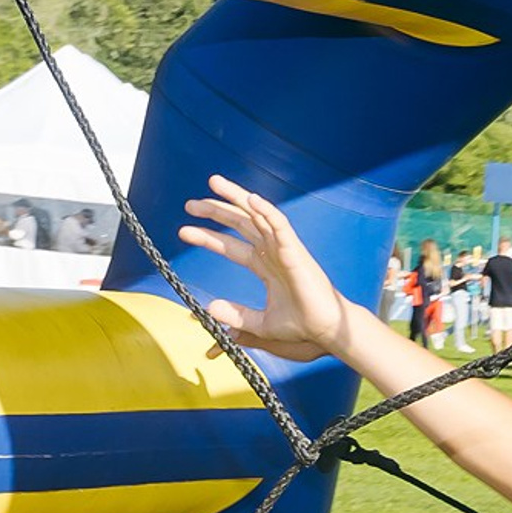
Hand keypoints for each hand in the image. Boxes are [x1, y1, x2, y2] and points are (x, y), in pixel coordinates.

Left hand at [176, 175, 355, 363]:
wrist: (326, 330)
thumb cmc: (302, 324)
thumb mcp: (262, 324)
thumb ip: (237, 316)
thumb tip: (210, 308)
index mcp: (265, 266)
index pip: (231, 246)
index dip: (208, 237)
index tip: (184, 231)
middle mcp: (273, 252)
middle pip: (240, 223)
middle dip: (215, 211)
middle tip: (190, 204)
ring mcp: (284, 249)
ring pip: (257, 215)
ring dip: (237, 197)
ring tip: (214, 182)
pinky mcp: (296, 252)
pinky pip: (280, 225)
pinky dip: (266, 211)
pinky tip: (251, 199)